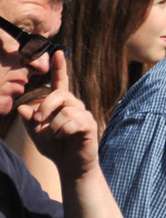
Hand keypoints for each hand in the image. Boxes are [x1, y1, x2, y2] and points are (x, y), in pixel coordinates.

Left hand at [17, 54, 96, 180]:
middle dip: (45, 108)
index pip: (60, 82)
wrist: (71, 165)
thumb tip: (24, 109)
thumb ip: (30, 121)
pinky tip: (65, 139)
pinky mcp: (89, 125)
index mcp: (62, 104)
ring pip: (64, 112)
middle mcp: (74, 105)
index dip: (59, 67)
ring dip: (53, 127)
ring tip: (56, 136)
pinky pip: (72, 123)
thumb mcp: (36, 134)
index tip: (57, 52)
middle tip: (39, 122)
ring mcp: (83, 114)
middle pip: (59, 94)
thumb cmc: (56, 147)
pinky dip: (63, 133)